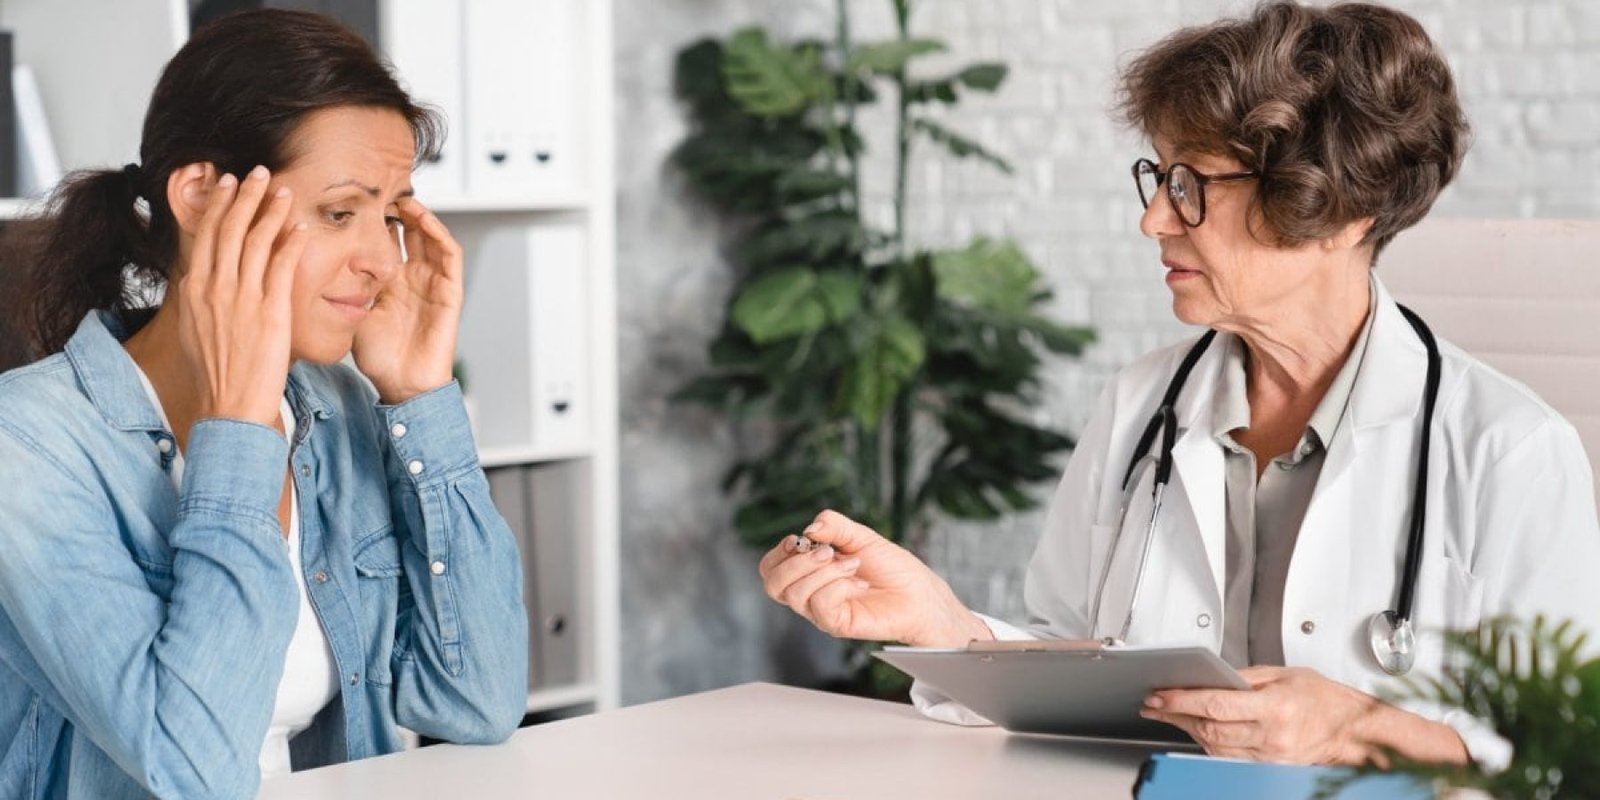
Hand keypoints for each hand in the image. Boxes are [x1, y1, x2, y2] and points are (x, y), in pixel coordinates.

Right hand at [175, 166, 307, 426]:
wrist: (229, 403)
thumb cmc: (216, 371)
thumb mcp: (194, 328)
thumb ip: (197, 299)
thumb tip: (195, 279)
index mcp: (194, 289)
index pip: (206, 234)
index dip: (218, 204)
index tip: (227, 183)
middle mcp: (215, 287)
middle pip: (230, 227)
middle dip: (245, 194)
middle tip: (257, 171)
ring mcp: (242, 297)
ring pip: (257, 240)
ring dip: (271, 209)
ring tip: (283, 189)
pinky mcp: (271, 310)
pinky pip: (283, 265)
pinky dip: (291, 241)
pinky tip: (301, 226)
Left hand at [352, 197, 463, 403]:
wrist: (404, 385)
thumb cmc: (381, 359)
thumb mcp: (351, 314)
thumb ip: (339, 290)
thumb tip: (305, 267)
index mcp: (392, 283)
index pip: (387, 242)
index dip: (376, 219)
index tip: (355, 199)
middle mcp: (415, 279)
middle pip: (410, 233)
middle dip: (398, 210)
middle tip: (380, 189)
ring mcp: (434, 284)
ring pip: (432, 237)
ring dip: (421, 216)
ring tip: (403, 197)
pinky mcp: (451, 292)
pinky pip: (451, 256)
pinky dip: (439, 234)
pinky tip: (423, 219)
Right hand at [757, 510, 992, 646]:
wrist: (920, 593)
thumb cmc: (892, 567)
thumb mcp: (861, 537)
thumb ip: (835, 526)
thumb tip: (809, 529)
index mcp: (809, 572)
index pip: (770, 568)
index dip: (777, 553)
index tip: (799, 539)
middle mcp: (809, 594)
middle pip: (772, 584)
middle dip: (797, 562)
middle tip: (828, 552)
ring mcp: (821, 611)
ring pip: (795, 594)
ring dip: (824, 572)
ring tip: (852, 565)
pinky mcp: (836, 624)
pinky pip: (821, 605)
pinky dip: (839, 586)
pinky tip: (859, 583)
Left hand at [1139, 666, 1378, 763]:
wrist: (1355, 731)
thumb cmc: (1326, 700)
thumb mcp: (1284, 675)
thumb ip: (1244, 677)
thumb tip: (1209, 677)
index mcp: (1275, 707)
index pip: (1215, 705)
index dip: (1181, 701)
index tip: (1159, 696)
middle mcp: (1271, 736)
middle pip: (1209, 729)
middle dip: (1176, 715)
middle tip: (1155, 704)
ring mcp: (1270, 756)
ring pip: (1214, 746)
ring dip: (1188, 729)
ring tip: (1170, 714)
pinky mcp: (1269, 767)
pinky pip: (1229, 756)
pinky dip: (1210, 742)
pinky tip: (1198, 729)